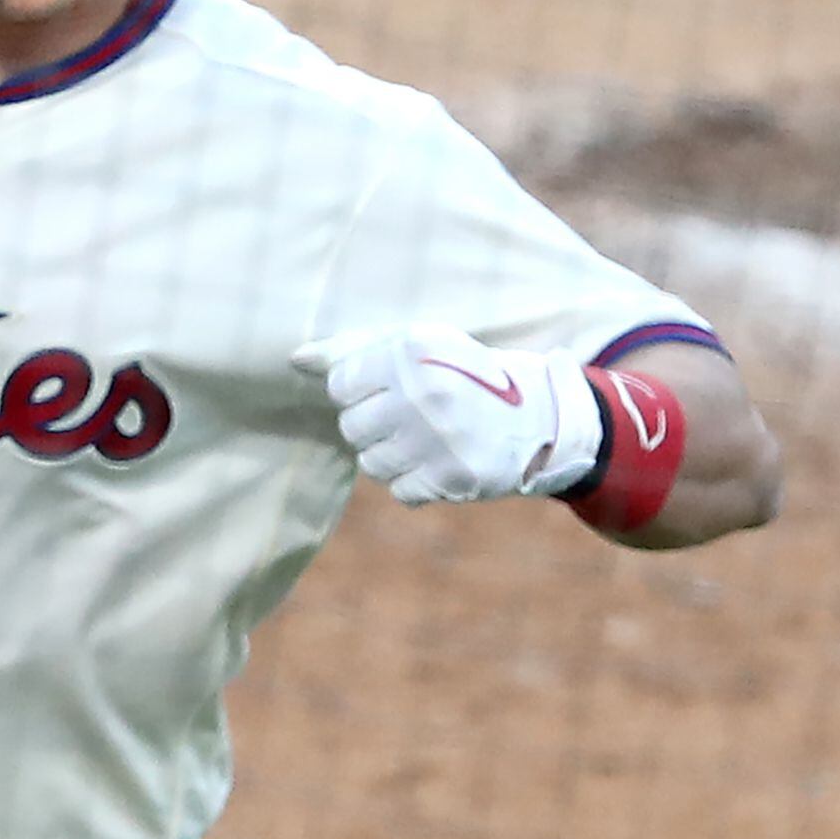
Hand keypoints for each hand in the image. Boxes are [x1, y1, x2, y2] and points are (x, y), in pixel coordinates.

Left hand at [292, 322, 603, 505]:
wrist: (544, 415)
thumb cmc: (465, 376)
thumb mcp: (420, 347)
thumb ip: (353, 350)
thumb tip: (295, 359)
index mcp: (414, 351)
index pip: (340, 384)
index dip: (360, 390)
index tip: (390, 389)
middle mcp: (425, 393)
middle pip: (352, 426)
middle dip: (374, 424)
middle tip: (412, 417)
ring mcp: (441, 439)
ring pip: (371, 463)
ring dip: (392, 456)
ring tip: (427, 439)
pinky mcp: (456, 478)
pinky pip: (401, 491)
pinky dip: (417, 482)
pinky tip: (442, 461)